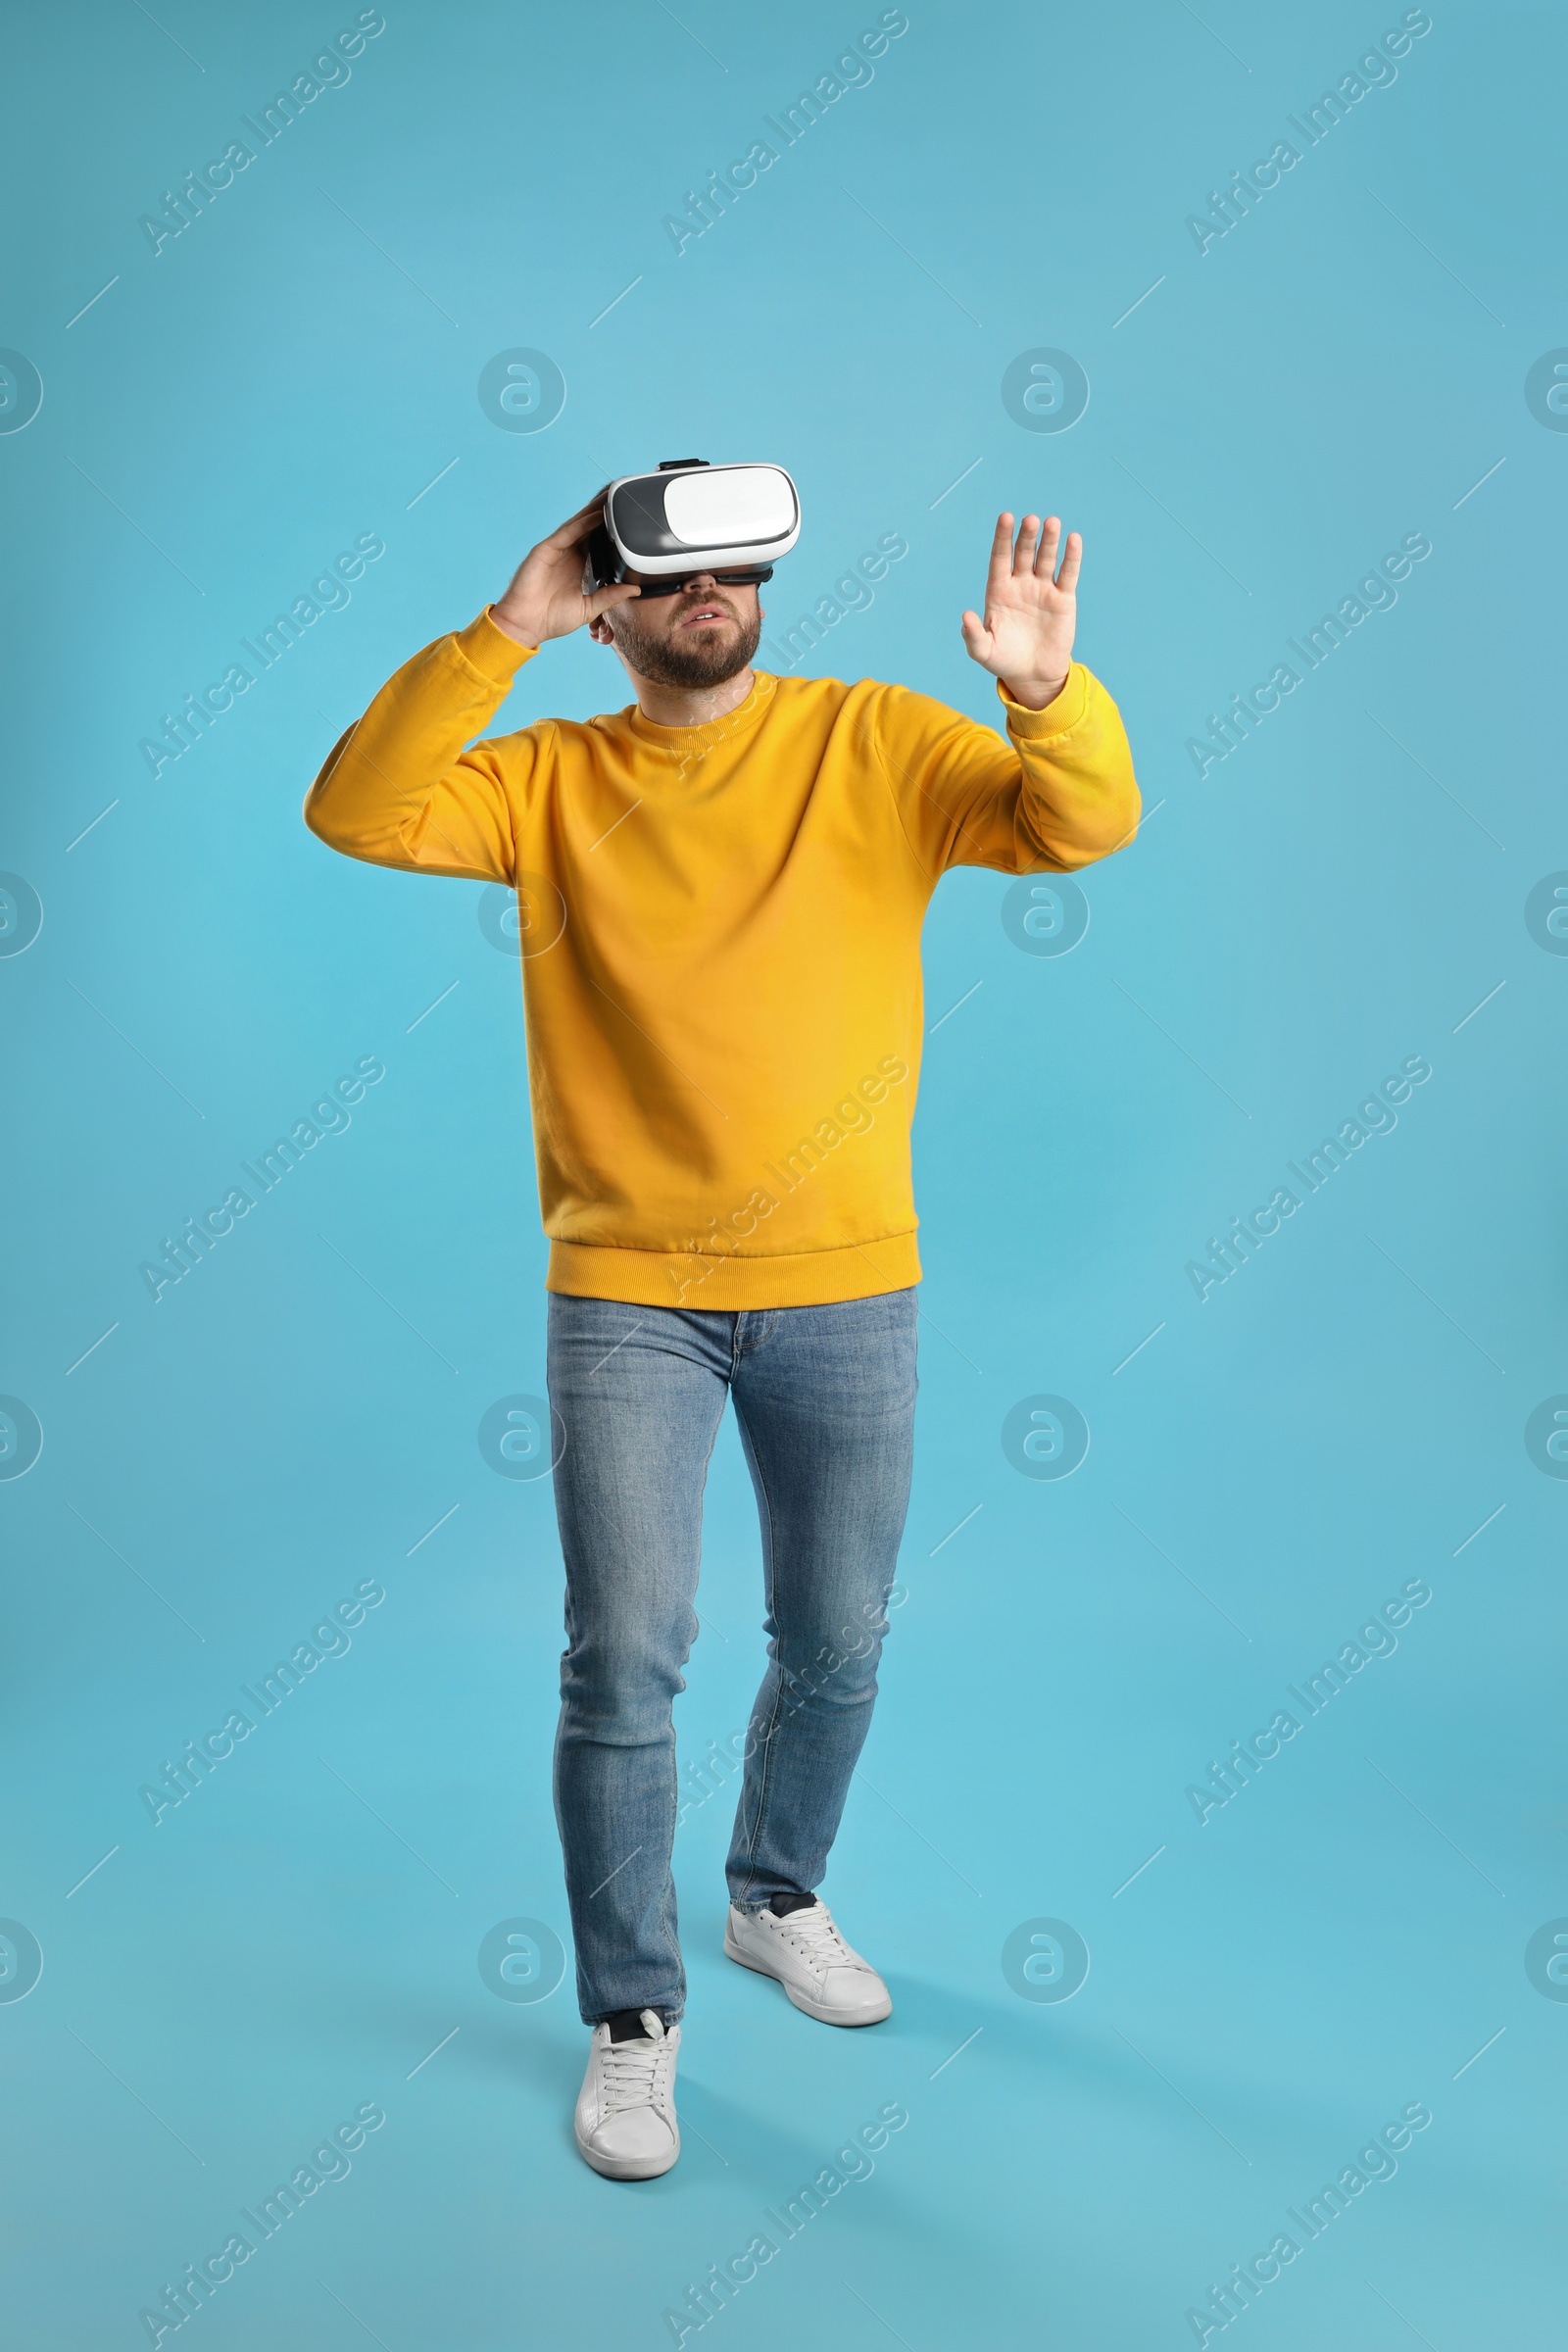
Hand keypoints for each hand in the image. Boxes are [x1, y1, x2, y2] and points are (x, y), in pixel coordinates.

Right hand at [490, 490, 641, 648]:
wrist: (525, 626)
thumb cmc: (552, 619)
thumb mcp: (589, 607)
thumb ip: (610, 596)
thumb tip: (635, 588)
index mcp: (579, 567)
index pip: (599, 543)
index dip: (613, 531)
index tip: (631, 521)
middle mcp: (568, 555)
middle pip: (590, 529)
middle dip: (606, 514)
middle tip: (625, 499)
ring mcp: (557, 550)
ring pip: (579, 525)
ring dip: (596, 511)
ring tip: (613, 498)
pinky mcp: (546, 550)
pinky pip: (567, 533)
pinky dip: (582, 523)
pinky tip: (596, 515)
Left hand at [961, 512, 1080, 709]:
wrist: (1033, 674)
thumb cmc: (1004, 660)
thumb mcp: (984, 652)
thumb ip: (973, 636)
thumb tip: (966, 616)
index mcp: (999, 591)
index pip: (1000, 558)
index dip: (1002, 538)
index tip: (1005, 517)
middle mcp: (1021, 584)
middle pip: (1024, 554)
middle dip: (1027, 537)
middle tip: (1030, 520)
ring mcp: (1042, 589)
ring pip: (1046, 559)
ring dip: (1049, 541)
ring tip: (1051, 523)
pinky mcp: (1063, 599)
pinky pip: (1068, 574)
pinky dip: (1071, 557)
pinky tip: (1073, 539)